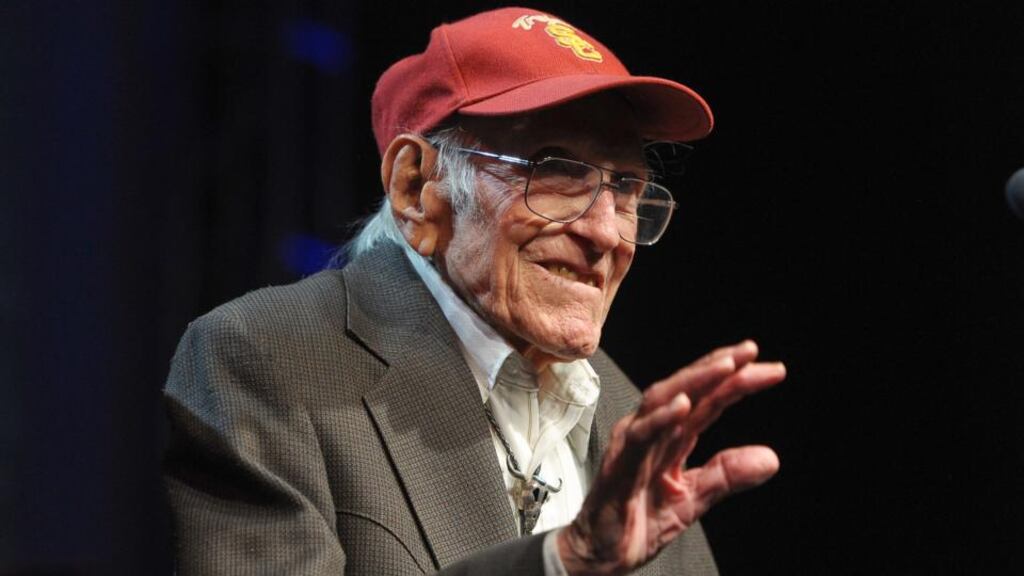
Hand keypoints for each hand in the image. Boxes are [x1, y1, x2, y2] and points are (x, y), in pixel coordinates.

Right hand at [559, 340, 785, 574]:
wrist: (601, 554)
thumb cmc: (636, 521)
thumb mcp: (694, 497)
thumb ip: (727, 474)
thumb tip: (771, 458)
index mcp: (671, 436)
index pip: (707, 400)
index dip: (736, 381)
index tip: (770, 370)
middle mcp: (651, 431)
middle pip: (685, 389)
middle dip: (717, 367)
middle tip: (750, 352)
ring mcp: (632, 444)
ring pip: (661, 400)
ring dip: (693, 381)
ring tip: (724, 366)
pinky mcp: (620, 465)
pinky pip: (640, 436)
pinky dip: (661, 418)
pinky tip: (683, 406)